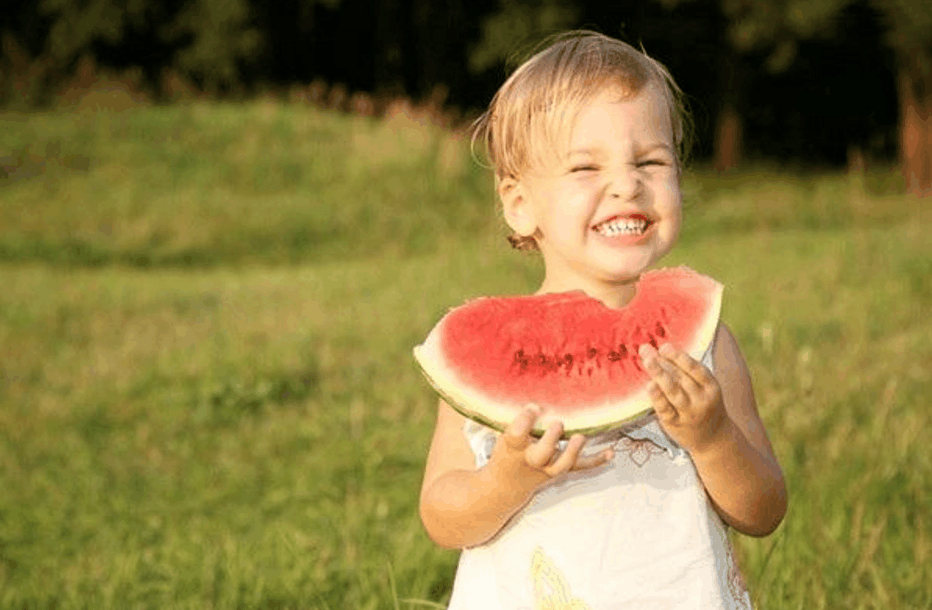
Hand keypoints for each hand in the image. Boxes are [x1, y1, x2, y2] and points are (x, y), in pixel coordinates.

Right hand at [487, 405, 613, 491]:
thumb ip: (517, 417)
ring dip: (573, 452)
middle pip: (541, 455)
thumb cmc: (507, 449)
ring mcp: (547, 467)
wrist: (507, 484)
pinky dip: (596, 460)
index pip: (516, 435)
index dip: (525, 421)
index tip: (533, 406)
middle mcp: (530, 459)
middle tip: (558, 423)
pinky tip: (611, 453)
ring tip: (581, 437)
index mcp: (512, 447)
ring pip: (562, 465)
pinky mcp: (560, 470)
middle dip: (551, 440)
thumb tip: (536, 385)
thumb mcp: (503, 433)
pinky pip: (580, 467)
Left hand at [638, 343, 730, 453]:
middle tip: (646, 349)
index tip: (664, 347)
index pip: (695, 369)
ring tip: (647, 361)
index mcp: (711, 387)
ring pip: (674, 392)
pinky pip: (665, 409)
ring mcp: (689, 413)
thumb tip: (659, 351)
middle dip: (663, 362)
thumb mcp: (705, 388)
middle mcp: (702, 400)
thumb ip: (686, 372)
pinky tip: (649, 386)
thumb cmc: (703, 406)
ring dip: (660, 375)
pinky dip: (657, 397)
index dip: (679, 357)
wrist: (714, 439)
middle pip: (681, 378)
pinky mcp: (676, 424)